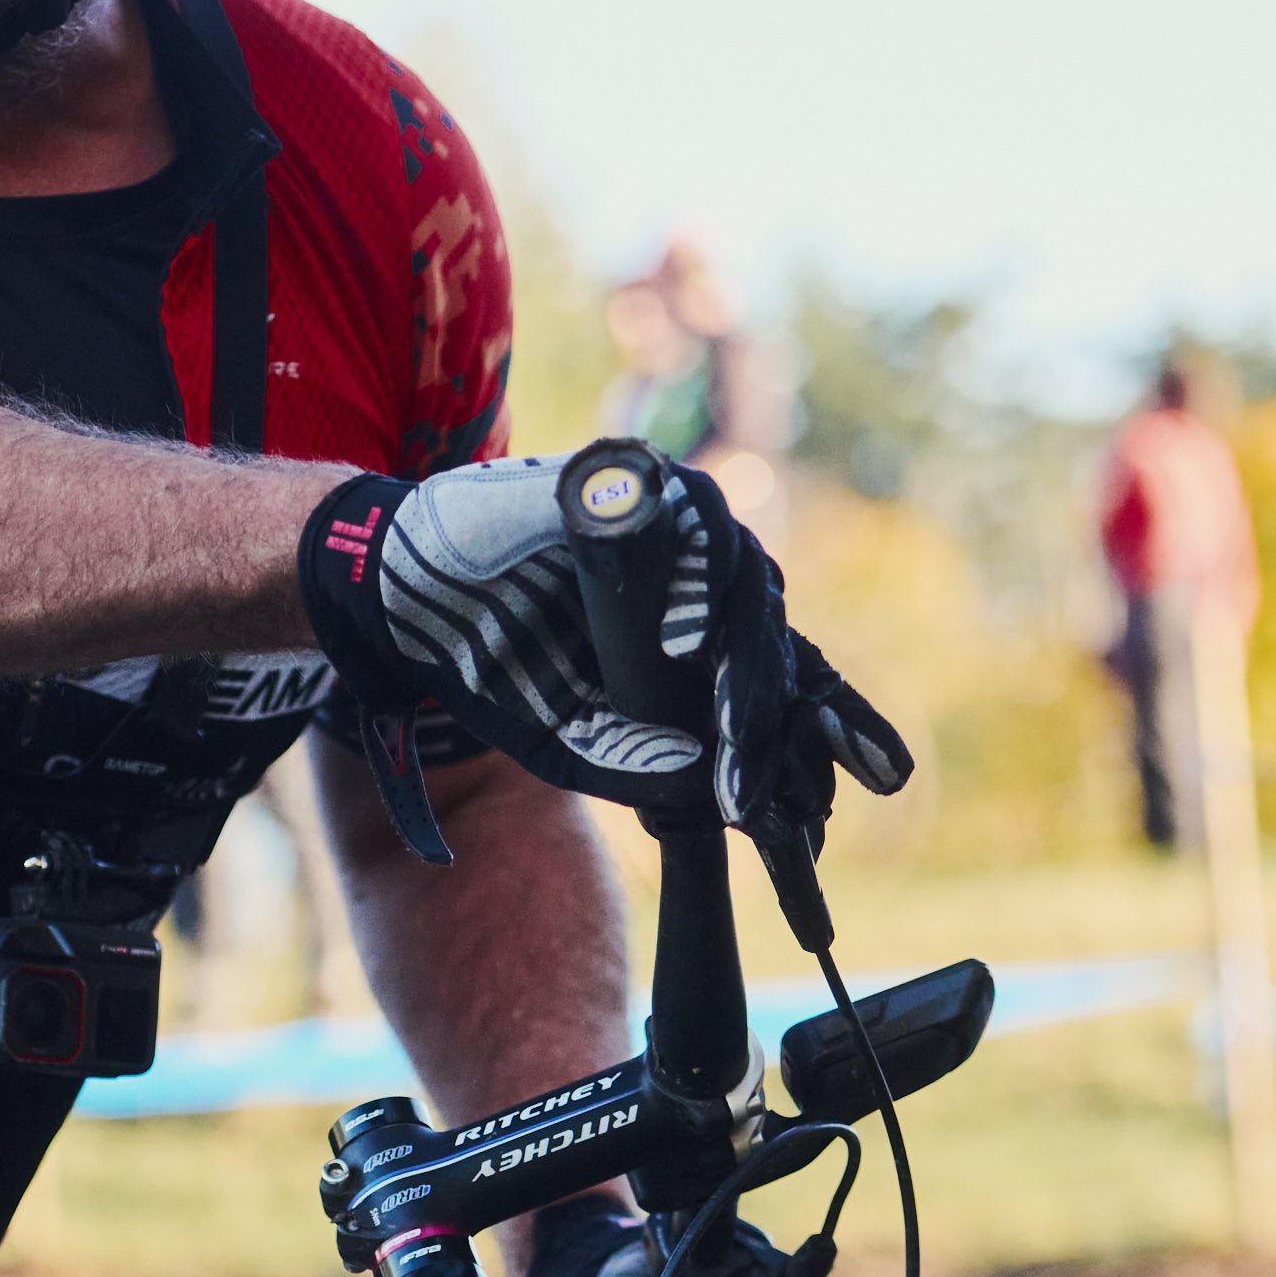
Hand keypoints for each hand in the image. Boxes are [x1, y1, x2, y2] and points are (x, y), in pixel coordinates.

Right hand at [296, 457, 910, 851]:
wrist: (401, 600)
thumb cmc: (493, 662)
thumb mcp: (573, 738)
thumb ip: (641, 765)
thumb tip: (714, 798)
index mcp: (697, 631)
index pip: (786, 675)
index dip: (834, 730)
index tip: (874, 787)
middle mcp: (698, 571)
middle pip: (776, 637)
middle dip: (784, 725)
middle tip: (781, 799)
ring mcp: (668, 518)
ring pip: (745, 585)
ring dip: (743, 670)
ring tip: (737, 739)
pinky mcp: (626, 477)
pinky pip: (685, 526)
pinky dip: (694, 583)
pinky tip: (691, 642)